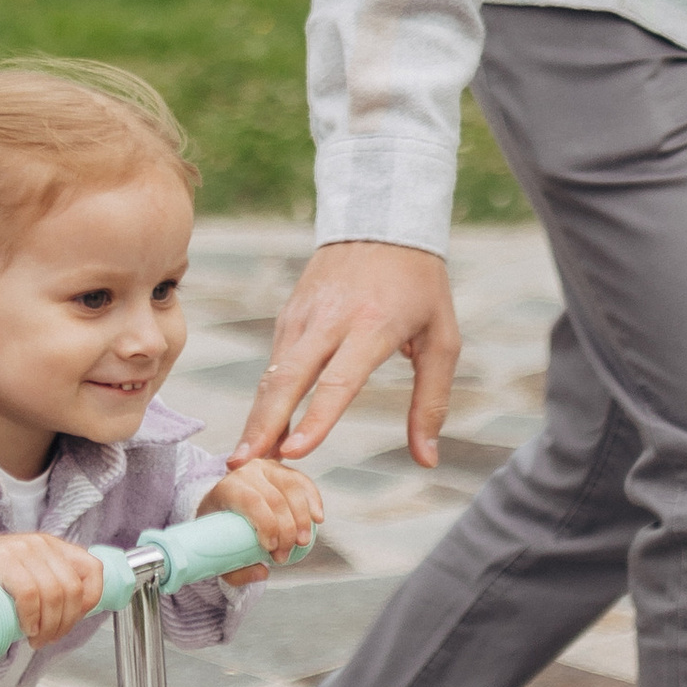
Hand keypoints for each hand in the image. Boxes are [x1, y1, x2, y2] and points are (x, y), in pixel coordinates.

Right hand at [0, 529, 107, 647]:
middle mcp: (43, 545)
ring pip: (53, 594)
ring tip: (36, 639)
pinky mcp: (3, 560)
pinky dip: (32, 617)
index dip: (90, 600)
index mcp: (56, 547)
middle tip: (49, 638)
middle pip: (72, 589)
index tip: (75, 620)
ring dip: (49, 626)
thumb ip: (52, 582)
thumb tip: (75, 614)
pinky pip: (28, 593)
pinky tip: (27, 628)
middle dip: (65, 623)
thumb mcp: (31, 571)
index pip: (93, 569)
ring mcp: (23, 550)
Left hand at [201, 457, 324, 583]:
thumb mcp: (219, 553)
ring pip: (293, 490)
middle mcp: (248, 472)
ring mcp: (269, 469)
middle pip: (276, 499)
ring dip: (302, 519)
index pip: (252, 501)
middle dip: (286, 531)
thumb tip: (262, 573)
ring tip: (302, 543)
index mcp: (227, 488)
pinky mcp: (285, 472)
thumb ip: (236, 571)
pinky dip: (314, 501)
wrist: (224, 508)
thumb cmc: (221, 531)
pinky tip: (318, 519)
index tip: (271, 549)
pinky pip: (304, 484)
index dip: (267, 525)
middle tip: (283, 555)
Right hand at [233, 240, 460, 468]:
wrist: (382, 221)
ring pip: (273, 372)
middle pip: (288, 378)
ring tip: (245, 458)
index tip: (295, 452)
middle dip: (263, 425)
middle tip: (243, 465)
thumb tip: (427, 460)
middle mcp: (331, 320)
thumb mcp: (442, 339)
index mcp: (373, 325)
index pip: (338, 379)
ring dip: (258, 416)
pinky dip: (266, 396)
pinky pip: (275, 360)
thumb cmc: (420, 286)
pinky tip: (263, 427)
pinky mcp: (290, 313)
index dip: (315, 418)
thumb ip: (431, 402)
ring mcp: (304, 314)